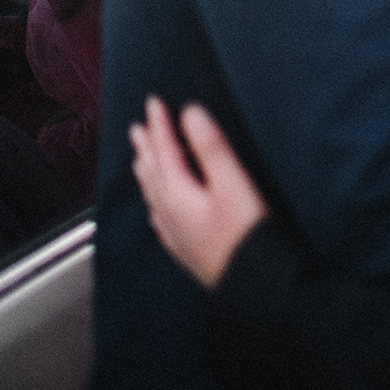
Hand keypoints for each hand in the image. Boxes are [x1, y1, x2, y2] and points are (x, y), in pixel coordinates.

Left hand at [127, 97, 265, 290]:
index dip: (160, 126)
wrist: (252, 286)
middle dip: (147, 147)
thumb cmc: (246, 235)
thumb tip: (190, 113)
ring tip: (141, 159)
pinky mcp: (186, 248)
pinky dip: (155, 204)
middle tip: (138, 127)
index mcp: (178, 194)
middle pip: (152, 173)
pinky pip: (159, 219)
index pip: (164, 152)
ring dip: (147, 172)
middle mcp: (169, 213)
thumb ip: (212, 148)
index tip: (153, 102)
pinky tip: (156, 210)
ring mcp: (176, 233)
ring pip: (153, 195)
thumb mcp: (233, 185)